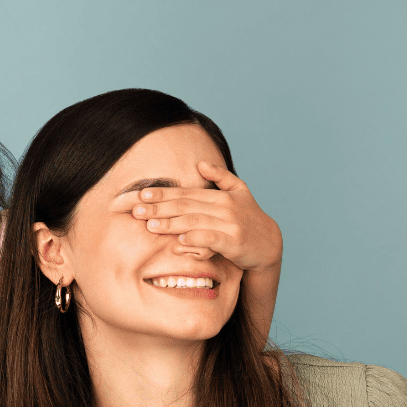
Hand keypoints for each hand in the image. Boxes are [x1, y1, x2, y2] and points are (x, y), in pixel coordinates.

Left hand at [129, 161, 281, 271]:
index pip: (186, 194)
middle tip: (136, 211)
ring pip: (195, 222)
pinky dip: (196, 239)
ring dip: (171, 224)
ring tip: (150, 226)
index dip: (163, 194)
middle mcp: (224, 207)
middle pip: (186, 206)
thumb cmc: (249, 218)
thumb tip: (201, 163)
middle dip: (159, 208)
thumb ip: (220, 176)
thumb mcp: (239, 191)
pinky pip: (212, 239)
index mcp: (220, 196)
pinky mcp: (235, 242)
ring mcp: (229, 224)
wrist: (269, 244)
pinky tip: (180, 241)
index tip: (141, 195)